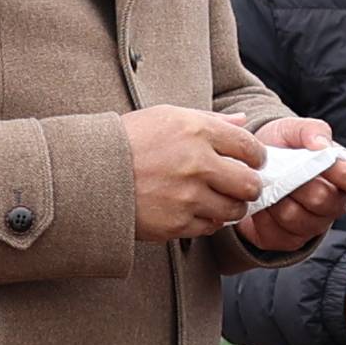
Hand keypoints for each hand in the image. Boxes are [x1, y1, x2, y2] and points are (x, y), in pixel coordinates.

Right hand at [125, 103, 271, 240]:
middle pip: (250, 183)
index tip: (253, 162)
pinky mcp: (177, 223)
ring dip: (231, 206)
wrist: (89, 174)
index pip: (250, 147)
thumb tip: (243, 120)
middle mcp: (196, 163)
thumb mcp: (166, 117)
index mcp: (196, 130)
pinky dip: (208, 220)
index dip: (256, 157)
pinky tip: (194, 208)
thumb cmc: (128, 141)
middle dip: (250, 185)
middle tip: (241, 185)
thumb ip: (210, 120)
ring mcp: (187, 196)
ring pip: (234, 210)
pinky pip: (211, 227)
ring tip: (216, 198)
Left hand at [232, 113, 345, 260]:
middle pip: (322, 200)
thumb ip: (312, 131)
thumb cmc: (284, 147)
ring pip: (295, 218)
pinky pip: (274, 233)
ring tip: (269, 184)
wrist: (254, 168)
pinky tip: (262, 201)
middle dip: (297, 182)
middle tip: (281, 169)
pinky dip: (262, 215)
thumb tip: (321, 146)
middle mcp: (334, 205)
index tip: (323, 160)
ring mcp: (313, 226)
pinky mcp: (288, 241)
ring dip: (276, 199)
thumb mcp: (295, 130)